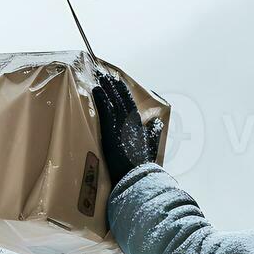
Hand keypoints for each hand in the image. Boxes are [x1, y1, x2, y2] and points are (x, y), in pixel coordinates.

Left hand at [91, 72, 163, 186]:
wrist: (138, 178)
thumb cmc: (143, 167)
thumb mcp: (151, 147)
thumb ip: (153, 133)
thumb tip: (157, 121)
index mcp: (140, 126)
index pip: (131, 104)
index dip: (124, 92)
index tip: (117, 81)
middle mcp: (133, 123)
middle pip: (123, 99)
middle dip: (114, 85)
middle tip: (105, 74)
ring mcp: (123, 126)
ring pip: (115, 101)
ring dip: (107, 88)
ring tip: (100, 77)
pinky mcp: (113, 132)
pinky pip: (107, 111)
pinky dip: (102, 99)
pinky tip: (97, 90)